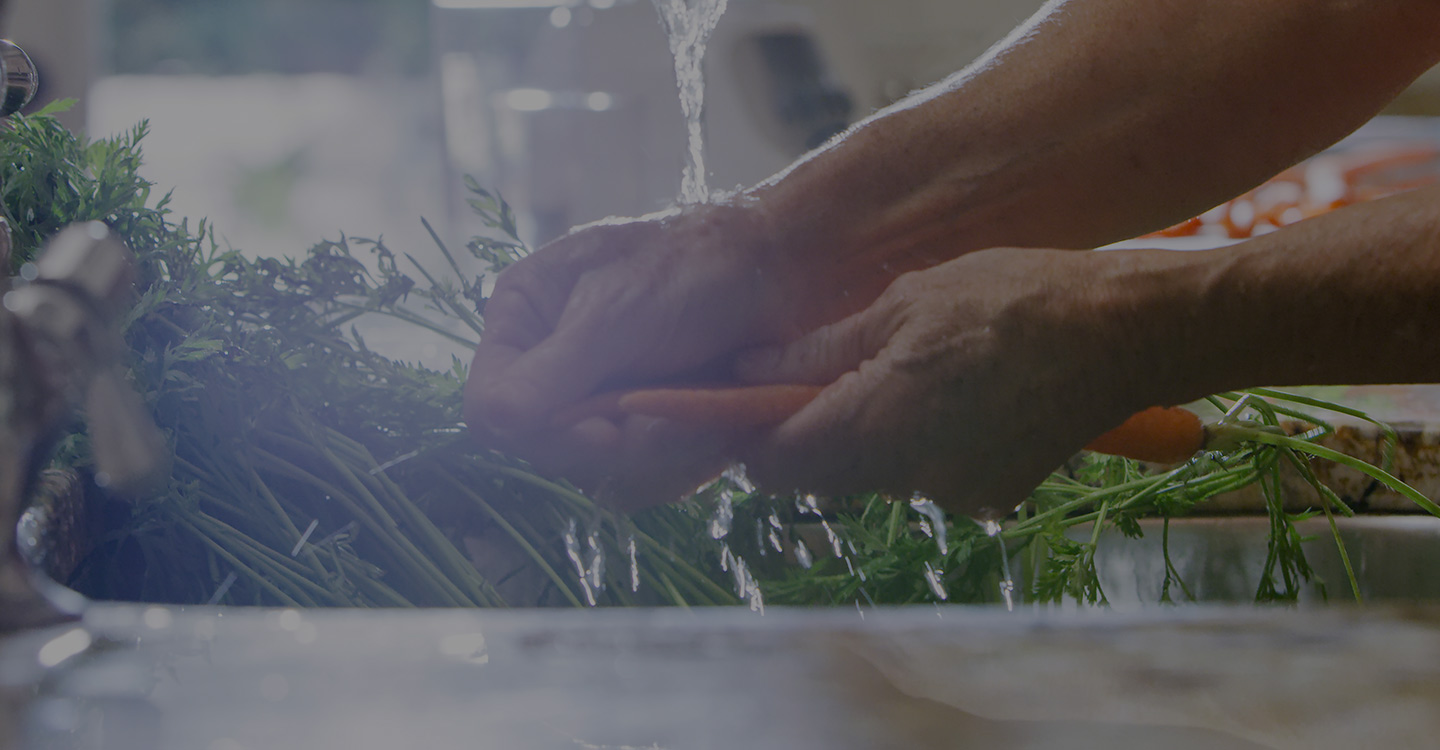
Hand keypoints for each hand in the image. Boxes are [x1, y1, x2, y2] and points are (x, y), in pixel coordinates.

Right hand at [464, 199, 842, 508]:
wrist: (783, 269)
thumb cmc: (694, 267)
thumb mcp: (613, 313)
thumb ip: (549, 373)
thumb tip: (487, 425)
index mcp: (524, 317)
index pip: (490, 408)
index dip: (543, 430)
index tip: (607, 429)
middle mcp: (552, 362)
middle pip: (548, 449)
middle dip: (618, 441)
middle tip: (674, 416)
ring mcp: (601, 398)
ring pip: (602, 471)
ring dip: (661, 450)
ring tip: (706, 405)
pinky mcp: (647, 426)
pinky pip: (647, 474)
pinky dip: (685, 455)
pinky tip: (717, 422)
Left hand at [734, 246, 1169, 516]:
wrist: (1126, 334)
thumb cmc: (1013, 300)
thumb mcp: (904, 303)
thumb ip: (819, 349)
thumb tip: (748, 369)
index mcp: (874, 425)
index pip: (772, 461)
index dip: (748, 430)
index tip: (747, 395)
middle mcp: (907, 477)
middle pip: (820, 469)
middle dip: (810, 423)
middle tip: (832, 361)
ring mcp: (952, 493)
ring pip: (873, 470)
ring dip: (869, 427)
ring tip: (913, 362)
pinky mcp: (987, 496)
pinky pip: (925, 471)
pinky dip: (921, 438)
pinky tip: (958, 389)